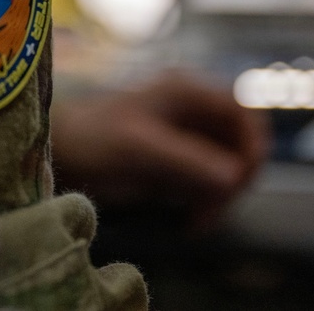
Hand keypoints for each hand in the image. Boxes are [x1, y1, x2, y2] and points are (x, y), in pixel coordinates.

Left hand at [50, 71, 270, 229]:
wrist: (59, 153)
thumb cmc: (93, 139)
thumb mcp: (140, 149)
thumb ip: (188, 160)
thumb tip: (234, 176)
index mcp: (186, 92)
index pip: (241, 112)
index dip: (253, 143)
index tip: (245, 179)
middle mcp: (192, 110)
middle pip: (240, 142)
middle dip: (236, 178)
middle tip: (215, 208)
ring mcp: (186, 136)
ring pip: (228, 166)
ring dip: (222, 196)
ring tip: (198, 222)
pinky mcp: (178, 162)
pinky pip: (210, 182)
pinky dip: (207, 202)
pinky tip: (191, 221)